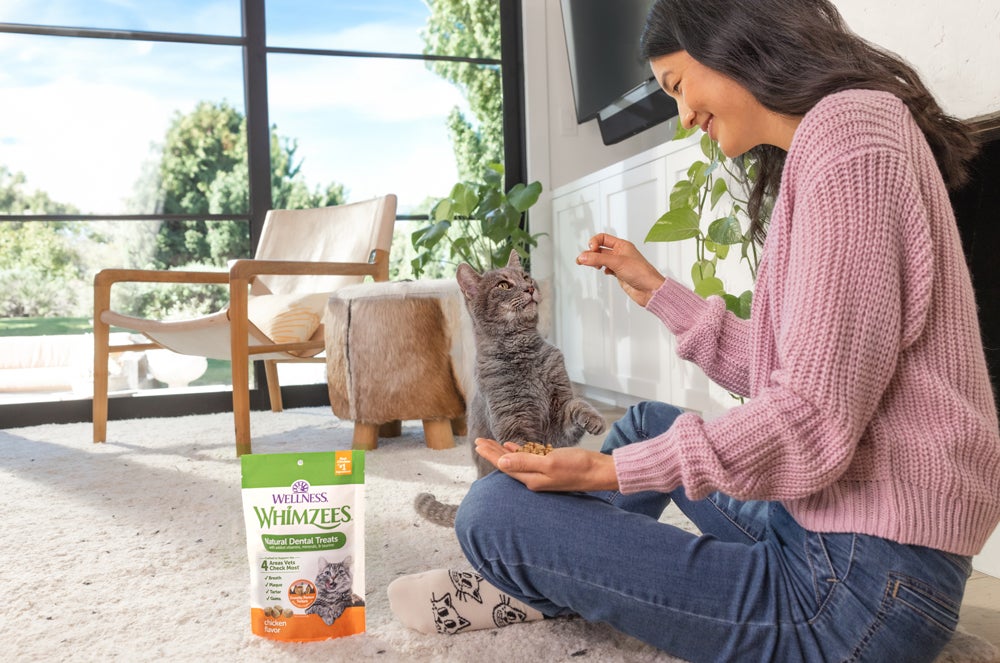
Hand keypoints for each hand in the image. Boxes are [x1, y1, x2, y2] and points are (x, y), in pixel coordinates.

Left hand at [474, 438, 618, 491]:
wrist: (601, 472)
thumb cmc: (578, 466)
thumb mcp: (550, 462)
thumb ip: (525, 462)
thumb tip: (501, 463)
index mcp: (532, 479)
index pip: (504, 465)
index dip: (490, 453)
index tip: (477, 443)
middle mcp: (535, 479)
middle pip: (508, 464)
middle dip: (492, 452)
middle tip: (477, 441)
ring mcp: (543, 474)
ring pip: (517, 461)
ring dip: (503, 451)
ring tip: (490, 443)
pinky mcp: (551, 468)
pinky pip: (530, 459)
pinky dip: (519, 451)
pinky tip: (513, 446)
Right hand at [576, 233, 665, 306]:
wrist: (649, 290)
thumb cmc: (641, 273)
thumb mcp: (617, 262)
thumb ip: (598, 259)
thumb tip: (583, 257)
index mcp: (622, 245)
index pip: (602, 238)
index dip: (594, 242)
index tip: (590, 250)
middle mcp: (620, 253)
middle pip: (600, 249)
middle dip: (591, 254)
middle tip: (582, 260)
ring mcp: (619, 264)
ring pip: (602, 260)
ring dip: (595, 262)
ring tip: (593, 266)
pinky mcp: (619, 274)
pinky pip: (606, 268)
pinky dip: (603, 270)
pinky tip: (606, 272)